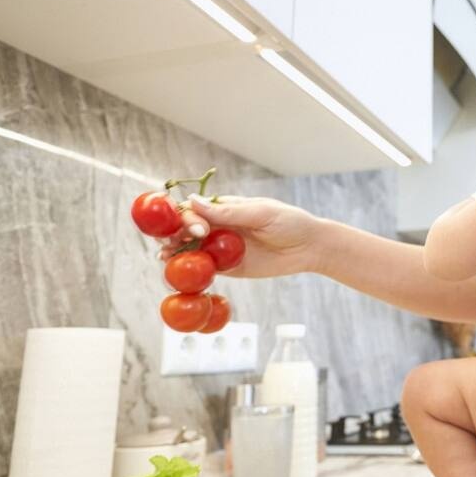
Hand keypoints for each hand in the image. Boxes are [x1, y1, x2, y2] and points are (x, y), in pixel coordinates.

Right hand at [158, 195, 319, 277]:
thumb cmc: (289, 222)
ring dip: (176, 252)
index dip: (188, 217)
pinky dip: (191, 270)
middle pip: (187, 229)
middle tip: (172, 245)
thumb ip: (228, 211)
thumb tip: (193, 202)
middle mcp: (219, 226)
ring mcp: (222, 247)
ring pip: (191, 249)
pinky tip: (180, 274)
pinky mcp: (229, 267)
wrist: (309, 247)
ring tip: (166, 258)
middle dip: (175, 234)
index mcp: (226, 207)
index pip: (196, 209)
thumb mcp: (261, 213)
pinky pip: (205, 268)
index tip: (198, 229)